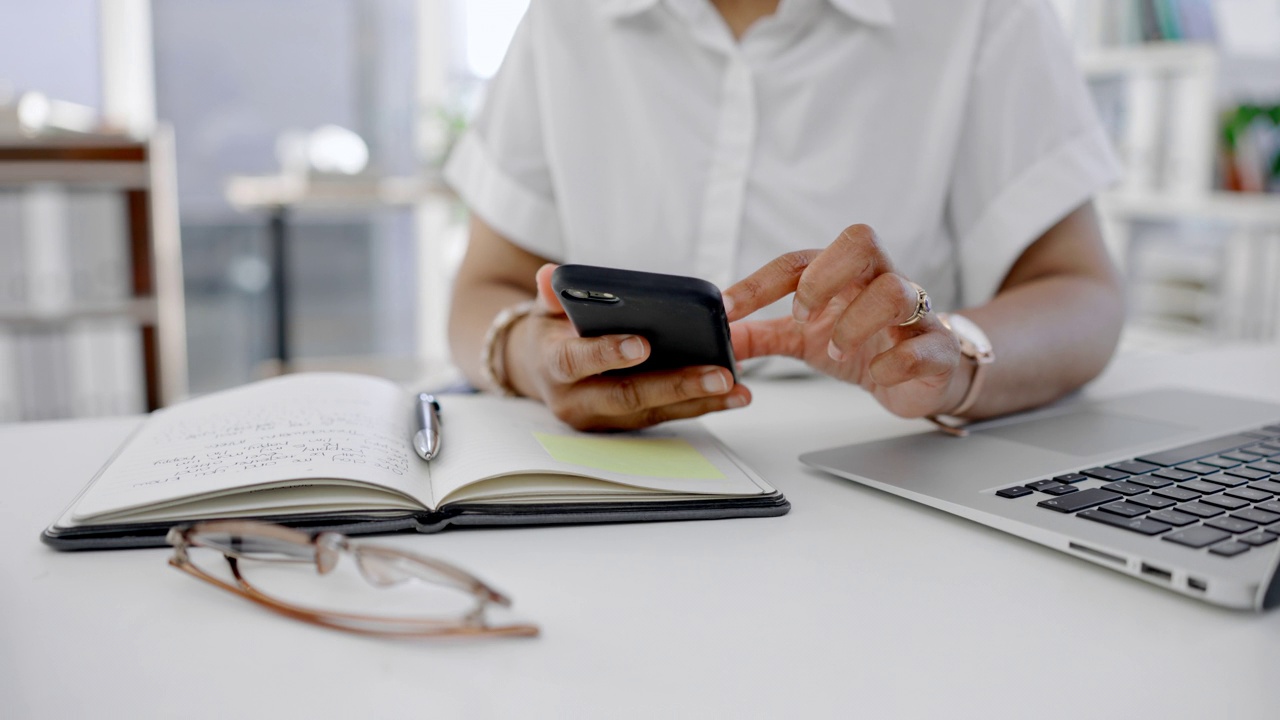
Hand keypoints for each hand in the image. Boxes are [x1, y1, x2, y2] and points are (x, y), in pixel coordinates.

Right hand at [504, 264, 751, 430]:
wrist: (540, 373)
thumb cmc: (552, 335)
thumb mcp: (544, 310)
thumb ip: (550, 294)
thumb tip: (549, 276)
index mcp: (553, 365)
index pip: (576, 361)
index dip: (607, 353)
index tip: (642, 344)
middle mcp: (576, 400)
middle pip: (627, 396)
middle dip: (675, 386)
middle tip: (718, 374)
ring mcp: (602, 418)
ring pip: (653, 412)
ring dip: (698, 401)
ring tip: (736, 387)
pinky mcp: (625, 425)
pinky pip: (665, 417)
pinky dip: (700, 407)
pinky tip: (732, 395)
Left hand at [723, 225, 970, 418]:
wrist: (922, 377)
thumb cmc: (864, 344)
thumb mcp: (803, 339)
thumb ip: (760, 336)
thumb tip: (717, 339)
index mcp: (844, 275)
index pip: (800, 260)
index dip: (760, 282)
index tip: (727, 309)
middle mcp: (880, 281)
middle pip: (860, 241)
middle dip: (823, 277)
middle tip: (802, 316)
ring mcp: (915, 312)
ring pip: (895, 291)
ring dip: (855, 324)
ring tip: (835, 352)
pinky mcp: (938, 347)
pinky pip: (924, 343)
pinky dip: (894, 361)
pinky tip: (876, 373)